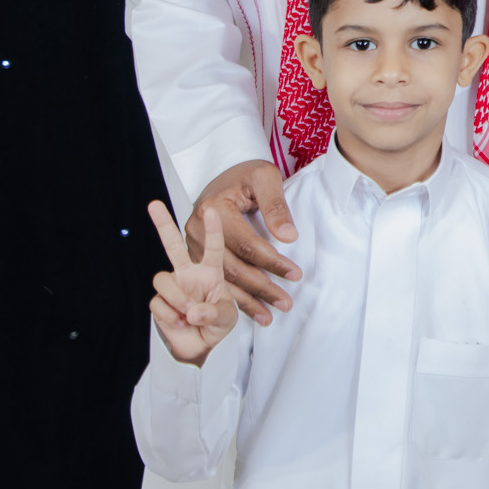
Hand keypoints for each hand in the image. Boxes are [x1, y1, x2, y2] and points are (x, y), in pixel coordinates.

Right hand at [148, 201, 239, 365]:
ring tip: (189, 314)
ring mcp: (173, 287)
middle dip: (162, 224)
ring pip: (162, 278)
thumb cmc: (218, 324)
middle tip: (153, 205)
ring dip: (177, 298)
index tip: (211, 209)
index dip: (213, 229)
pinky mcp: (159, 302)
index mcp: (210, 271)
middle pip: (172, 245)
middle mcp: (189, 274)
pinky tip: (180, 323)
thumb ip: (214, 312)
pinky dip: (170, 316)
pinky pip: (158, 302)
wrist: (201, 348)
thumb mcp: (227, 317)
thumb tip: (192, 310)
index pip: (213, 246)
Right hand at [187, 160, 298, 325]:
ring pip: (222, 279)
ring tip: (270, 315)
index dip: (272, 262)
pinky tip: (250, 310)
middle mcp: (198, 231)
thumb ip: (276, 206)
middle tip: (285, 302)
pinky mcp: (195, 256)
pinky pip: (215, 280)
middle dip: (262, 287)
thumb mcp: (265, 178)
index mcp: (214, 210)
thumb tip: (288, 238)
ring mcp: (193, 245)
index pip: (247, 244)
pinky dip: (232, 297)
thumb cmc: (246, 174)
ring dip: (247, 300)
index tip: (295, 274)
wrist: (223, 173)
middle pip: (233, 267)